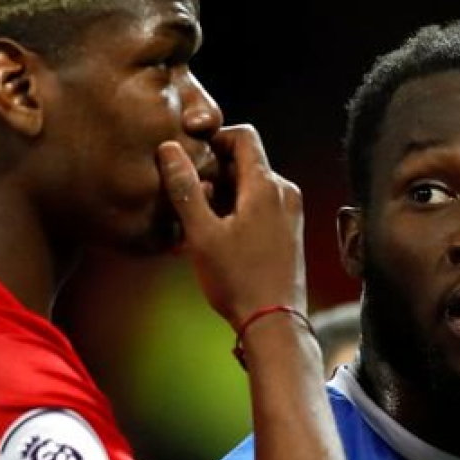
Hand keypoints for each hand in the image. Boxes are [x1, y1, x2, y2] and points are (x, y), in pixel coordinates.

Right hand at [158, 125, 306, 320]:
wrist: (274, 323)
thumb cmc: (237, 280)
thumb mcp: (202, 234)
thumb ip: (184, 188)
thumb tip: (169, 149)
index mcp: (267, 186)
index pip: (243, 136)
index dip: (214, 139)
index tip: (191, 158)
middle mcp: (285, 193)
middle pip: (246, 162)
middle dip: (214, 173)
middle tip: (187, 198)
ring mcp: (290, 212)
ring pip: (251, 186)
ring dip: (222, 196)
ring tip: (197, 224)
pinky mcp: (289, 231)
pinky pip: (260, 206)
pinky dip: (236, 212)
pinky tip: (215, 238)